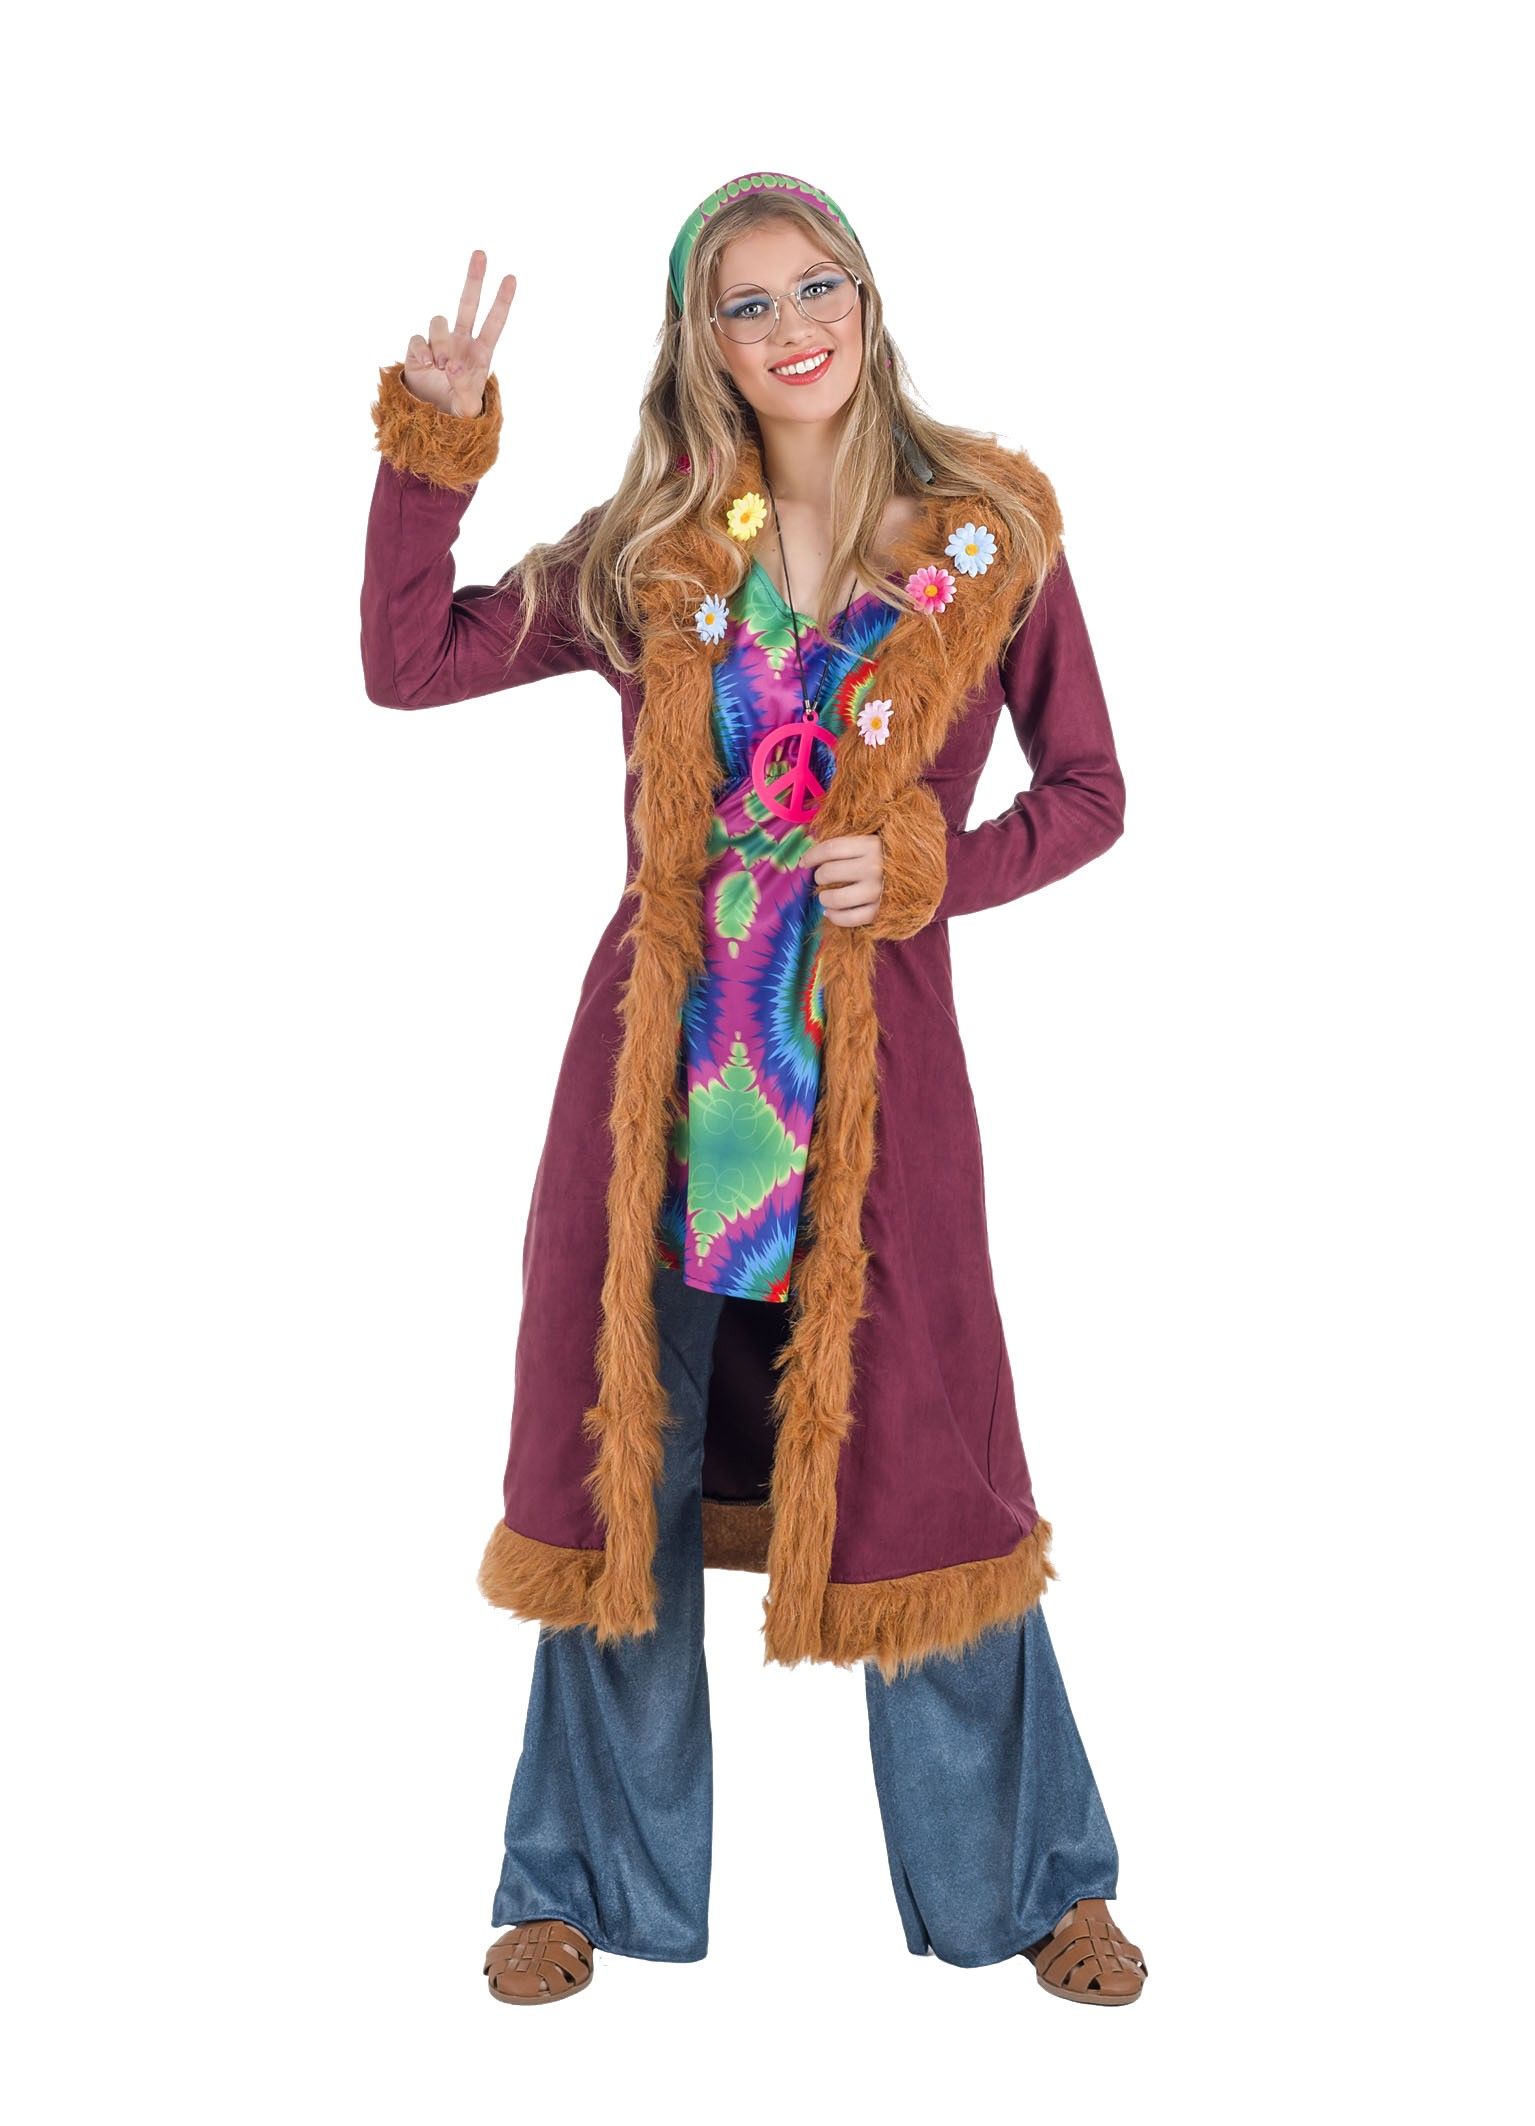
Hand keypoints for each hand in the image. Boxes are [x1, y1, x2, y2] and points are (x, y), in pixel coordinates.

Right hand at [400, 249, 515, 416]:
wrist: (432, 417)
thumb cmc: (457, 408)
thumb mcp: (468, 406)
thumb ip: (464, 387)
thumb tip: (453, 366)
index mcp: (481, 353)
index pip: (494, 323)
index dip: (502, 301)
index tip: (511, 277)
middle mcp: (461, 341)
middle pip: (468, 304)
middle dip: (474, 279)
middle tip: (481, 253)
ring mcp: (439, 343)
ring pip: (439, 323)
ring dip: (441, 341)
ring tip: (443, 365)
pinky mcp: (419, 350)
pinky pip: (418, 340)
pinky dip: (422, 350)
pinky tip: (428, 365)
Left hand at [806, 834, 884, 927]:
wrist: (921, 876)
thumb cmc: (888, 857)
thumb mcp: (872, 842)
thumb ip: (848, 846)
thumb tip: (811, 856)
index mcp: (871, 845)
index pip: (830, 848)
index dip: (812, 855)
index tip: (804, 862)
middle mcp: (874, 867)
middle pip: (829, 872)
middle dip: (819, 876)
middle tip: (823, 878)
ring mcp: (877, 891)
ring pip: (835, 897)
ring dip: (824, 898)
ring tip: (825, 897)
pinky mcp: (880, 911)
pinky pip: (849, 918)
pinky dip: (835, 917)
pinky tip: (830, 912)